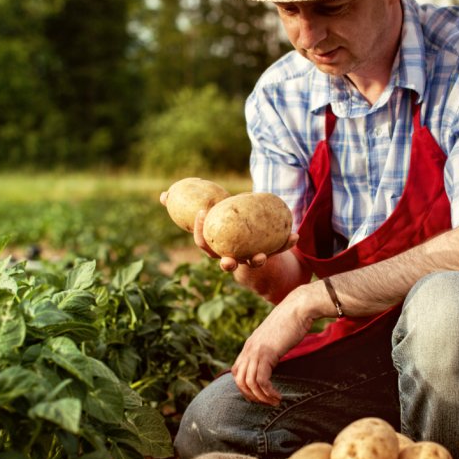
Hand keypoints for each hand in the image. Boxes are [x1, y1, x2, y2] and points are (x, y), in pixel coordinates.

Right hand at [160, 188, 298, 271]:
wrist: (252, 244)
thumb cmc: (224, 226)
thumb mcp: (209, 217)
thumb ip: (186, 207)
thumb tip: (162, 195)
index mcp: (215, 247)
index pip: (203, 243)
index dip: (200, 230)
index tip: (203, 212)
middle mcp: (232, 257)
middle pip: (226, 263)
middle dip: (226, 263)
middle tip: (227, 260)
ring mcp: (250, 259)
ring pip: (252, 263)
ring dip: (257, 260)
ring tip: (260, 256)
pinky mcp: (268, 255)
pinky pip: (278, 250)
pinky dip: (286, 244)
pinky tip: (295, 235)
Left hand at [231, 291, 314, 404]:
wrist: (298, 307)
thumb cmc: (292, 321)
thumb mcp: (275, 337)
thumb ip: (269, 349)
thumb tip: (273, 360)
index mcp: (249, 345)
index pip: (237, 371)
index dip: (245, 387)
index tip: (260, 394)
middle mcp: (248, 348)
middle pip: (239, 380)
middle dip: (252, 396)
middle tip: (267, 402)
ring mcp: (256, 351)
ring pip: (249, 383)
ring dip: (261, 397)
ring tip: (274, 401)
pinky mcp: (266, 353)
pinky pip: (261, 380)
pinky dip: (268, 392)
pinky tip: (278, 396)